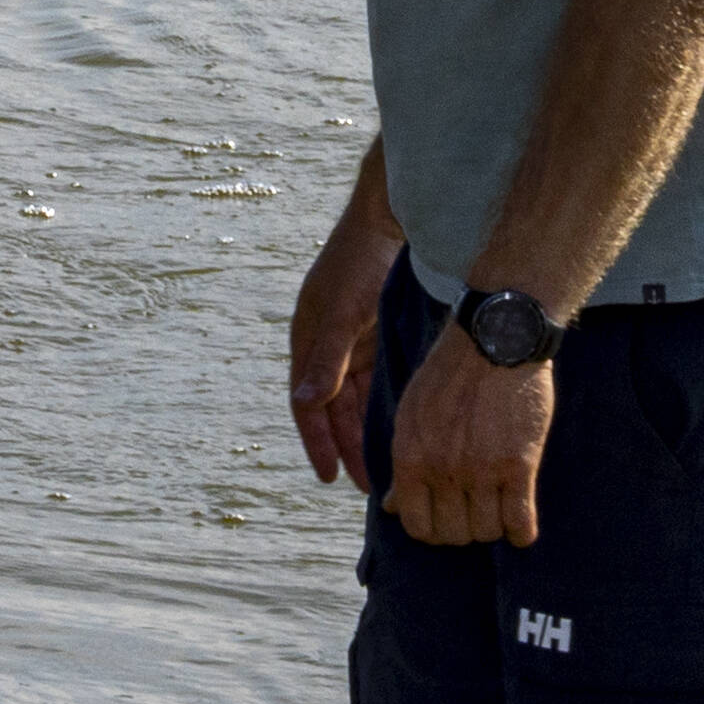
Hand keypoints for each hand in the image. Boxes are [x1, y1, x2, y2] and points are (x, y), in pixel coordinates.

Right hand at [291, 197, 397, 489]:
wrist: (392, 217)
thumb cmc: (361, 259)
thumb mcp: (343, 311)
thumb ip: (327, 358)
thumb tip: (305, 402)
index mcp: (307, 339)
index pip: (306, 403)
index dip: (316, 441)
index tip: (329, 477)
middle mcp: (326, 345)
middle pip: (332, 409)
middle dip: (345, 447)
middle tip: (365, 486)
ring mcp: (352, 341)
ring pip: (356, 400)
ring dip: (364, 432)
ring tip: (383, 467)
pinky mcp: (376, 335)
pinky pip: (375, 382)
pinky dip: (381, 407)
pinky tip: (398, 429)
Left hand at [383, 321, 554, 550]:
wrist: (497, 337)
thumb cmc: (451, 372)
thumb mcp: (412, 413)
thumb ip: (405, 463)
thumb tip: (392, 509)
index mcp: (411, 455)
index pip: (416, 525)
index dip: (432, 529)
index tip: (446, 518)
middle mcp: (443, 468)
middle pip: (453, 534)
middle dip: (464, 529)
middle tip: (475, 510)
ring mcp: (482, 470)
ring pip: (487, 532)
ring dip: (494, 526)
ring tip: (499, 506)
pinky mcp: (520, 465)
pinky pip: (521, 523)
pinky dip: (522, 531)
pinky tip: (521, 520)